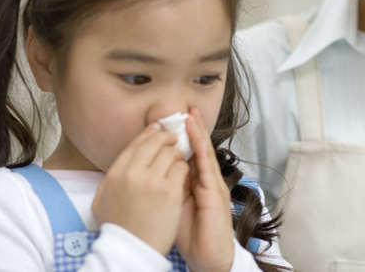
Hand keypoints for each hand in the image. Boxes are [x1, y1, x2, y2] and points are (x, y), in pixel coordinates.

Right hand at [92, 123, 188, 254]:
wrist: (131, 249)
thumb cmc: (119, 226)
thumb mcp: (103, 198)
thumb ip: (112, 176)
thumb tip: (124, 160)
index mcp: (116, 173)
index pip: (137, 142)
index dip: (151, 132)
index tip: (159, 127)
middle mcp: (133, 173)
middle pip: (156, 141)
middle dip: (168, 138)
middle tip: (175, 140)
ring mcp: (153, 181)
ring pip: (172, 153)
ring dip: (177, 156)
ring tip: (178, 164)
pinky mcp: (170, 191)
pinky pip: (182, 168)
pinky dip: (184, 171)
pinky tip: (182, 179)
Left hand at [176, 109, 234, 271]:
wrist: (208, 256)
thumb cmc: (191, 235)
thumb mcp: (173, 207)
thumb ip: (166, 189)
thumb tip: (150, 175)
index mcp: (195, 183)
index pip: (187, 155)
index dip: (180, 138)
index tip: (171, 122)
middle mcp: (206, 180)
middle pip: (197, 148)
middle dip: (192, 128)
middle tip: (185, 109)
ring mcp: (212, 184)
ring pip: (203, 152)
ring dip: (198, 132)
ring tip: (191, 114)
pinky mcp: (215, 191)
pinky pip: (207, 166)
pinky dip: (201, 149)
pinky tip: (196, 136)